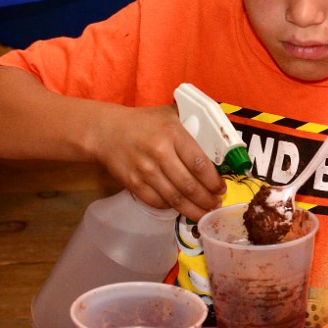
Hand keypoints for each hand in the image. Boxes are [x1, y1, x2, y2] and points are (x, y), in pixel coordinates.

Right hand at [89, 104, 225, 220]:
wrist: (106, 131)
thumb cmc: (144, 122)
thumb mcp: (170, 114)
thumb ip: (193, 123)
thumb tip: (220, 138)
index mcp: (172, 134)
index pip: (199, 163)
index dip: (213, 181)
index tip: (221, 188)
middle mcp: (159, 153)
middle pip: (189, 185)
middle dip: (207, 200)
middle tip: (216, 205)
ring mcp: (145, 170)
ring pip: (175, 198)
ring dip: (193, 210)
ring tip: (204, 213)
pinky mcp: (133, 183)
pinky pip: (157, 202)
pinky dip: (171, 208)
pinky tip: (181, 208)